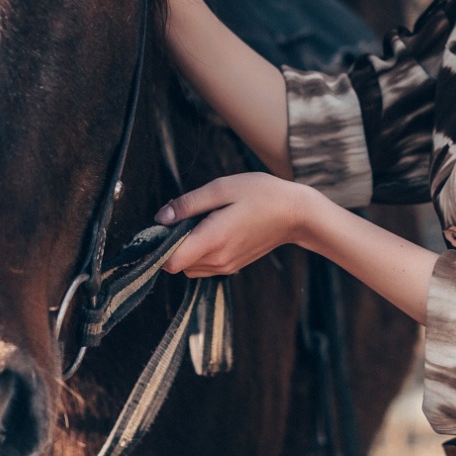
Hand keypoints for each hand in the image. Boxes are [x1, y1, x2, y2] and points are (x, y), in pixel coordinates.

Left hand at [155, 173, 306, 276]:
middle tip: (186, 217)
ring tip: (203, 221)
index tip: (163, 227)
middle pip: (177, 265)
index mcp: (212, 240)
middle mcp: (218, 260)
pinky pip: (205, 266)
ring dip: (187, 249)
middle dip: (173, 244)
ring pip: (190, 267)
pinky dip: (200, 252)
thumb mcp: (221, 188)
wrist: (296, 214)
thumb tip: (160, 218)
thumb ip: (188, 204)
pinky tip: (214, 229)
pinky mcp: (233, 266)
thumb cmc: (261, 195)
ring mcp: (227, 266)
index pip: (169, 262)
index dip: (159, 247)